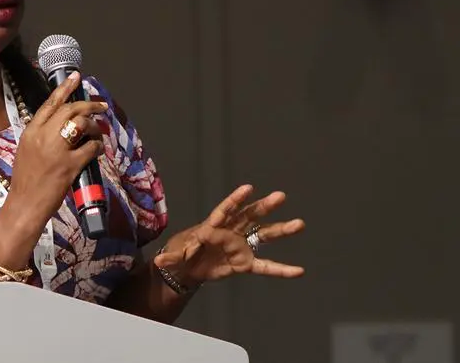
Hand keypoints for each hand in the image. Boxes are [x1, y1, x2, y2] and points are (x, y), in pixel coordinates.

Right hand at [6, 71, 107, 219]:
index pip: (50, 103)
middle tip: (101, 106)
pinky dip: (97, 146)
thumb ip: (40, 135)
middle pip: (70, 110)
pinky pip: (90, 148)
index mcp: (31, 131)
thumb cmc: (25, 179)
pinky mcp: (69, 165)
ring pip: (81, 125)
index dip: (65, 88)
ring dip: (94, 126)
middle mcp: (43, 136)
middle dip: (89, 105)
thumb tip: (61, 124)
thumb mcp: (26, 150)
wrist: (24, 204)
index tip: (76, 77)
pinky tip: (97, 149)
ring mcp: (57, 150)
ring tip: (97, 132)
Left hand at [154, 184, 305, 285]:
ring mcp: (241, 245)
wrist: (188, 267)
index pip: (225, 210)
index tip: (248, 188)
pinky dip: (281, 269)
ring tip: (299, 224)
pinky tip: (298, 270)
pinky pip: (265, 265)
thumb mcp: (174, 254)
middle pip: (249, 216)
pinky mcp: (245, 262)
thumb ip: (171, 257)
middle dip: (263, 206)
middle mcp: (231, 230)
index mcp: (213, 224)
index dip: (236, 200)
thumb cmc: (181, 252)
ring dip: (281, 229)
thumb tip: (160, 261)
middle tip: (280, 196)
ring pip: (263, 234)